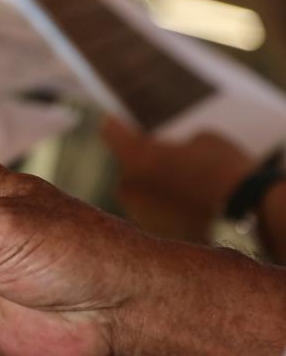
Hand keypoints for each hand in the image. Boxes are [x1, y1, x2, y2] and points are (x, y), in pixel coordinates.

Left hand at [102, 118, 253, 241]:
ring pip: (140, 193)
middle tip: (171, 161)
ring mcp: (137, 213)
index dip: (117, 125)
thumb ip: (178, 144)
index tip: (117, 121)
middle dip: (146, 163)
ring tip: (186, 187)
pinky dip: (165, 209)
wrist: (243, 218)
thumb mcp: (205, 141)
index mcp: (137, 156)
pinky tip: (189, 207)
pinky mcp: (151, 234)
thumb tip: (174, 153)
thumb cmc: (224, 171)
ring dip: (154, 188)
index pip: (113, 133)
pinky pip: (153, 214)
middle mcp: (128, 187)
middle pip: (130, 167)